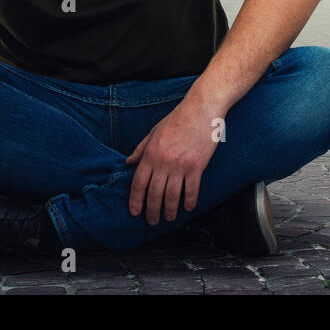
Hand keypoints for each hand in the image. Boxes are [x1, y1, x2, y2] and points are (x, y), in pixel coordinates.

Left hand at [125, 97, 221, 223]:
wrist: (201, 109)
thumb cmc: (178, 118)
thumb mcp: (154, 131)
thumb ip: (140, 148)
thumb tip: (128, 162)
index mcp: (151, 153)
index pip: (138, 183)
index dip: (135, 201)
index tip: (135, 212)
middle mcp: (163, 162)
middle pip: (154, 194)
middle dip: (152, 211)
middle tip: (152, 220)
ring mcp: (180, 165)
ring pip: (172, 196)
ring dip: (169, 211)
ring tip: (169, 218)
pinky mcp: (196, 166)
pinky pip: (191, 190)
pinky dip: (189, 202)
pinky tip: (188, 207)